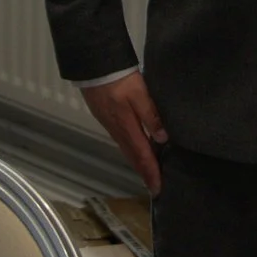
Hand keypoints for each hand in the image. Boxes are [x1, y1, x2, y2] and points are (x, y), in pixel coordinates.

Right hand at [80, 73, 168, 194]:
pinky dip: (131, 151)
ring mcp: (111, 126)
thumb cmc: (120, 79)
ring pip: (126, 150)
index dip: (150, 173)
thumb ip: (151, 115)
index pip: (142, 156)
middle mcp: (118, 131)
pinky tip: (136, 150)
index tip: (157, 189)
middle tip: (154, 186)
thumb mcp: (140, 94)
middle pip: (133, 157)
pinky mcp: (107, 119)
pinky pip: (122, 142)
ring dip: (137, 163)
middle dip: (144, 173)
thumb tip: (162, 139)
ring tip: (148, 173)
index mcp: (127, 127)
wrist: (94, 67)